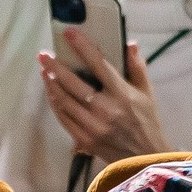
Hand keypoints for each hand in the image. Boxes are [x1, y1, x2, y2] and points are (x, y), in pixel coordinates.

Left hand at [39, 29, 172, 161]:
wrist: (145, 159)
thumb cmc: (147, 123)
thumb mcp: (147, 93)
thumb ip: (137, 68)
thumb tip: (130, 44)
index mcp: (122, 94)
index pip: (99, 64)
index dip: (82, 46)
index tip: (69, 33)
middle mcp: (106, 109)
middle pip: (73, 83)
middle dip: (55, 66)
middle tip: (44, 54)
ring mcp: (93, 125)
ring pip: (64, 100)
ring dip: (51, 84)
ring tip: (44, 70)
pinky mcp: (84, 139)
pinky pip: (63, 117)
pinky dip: (55, 103)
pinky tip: (51, 92)